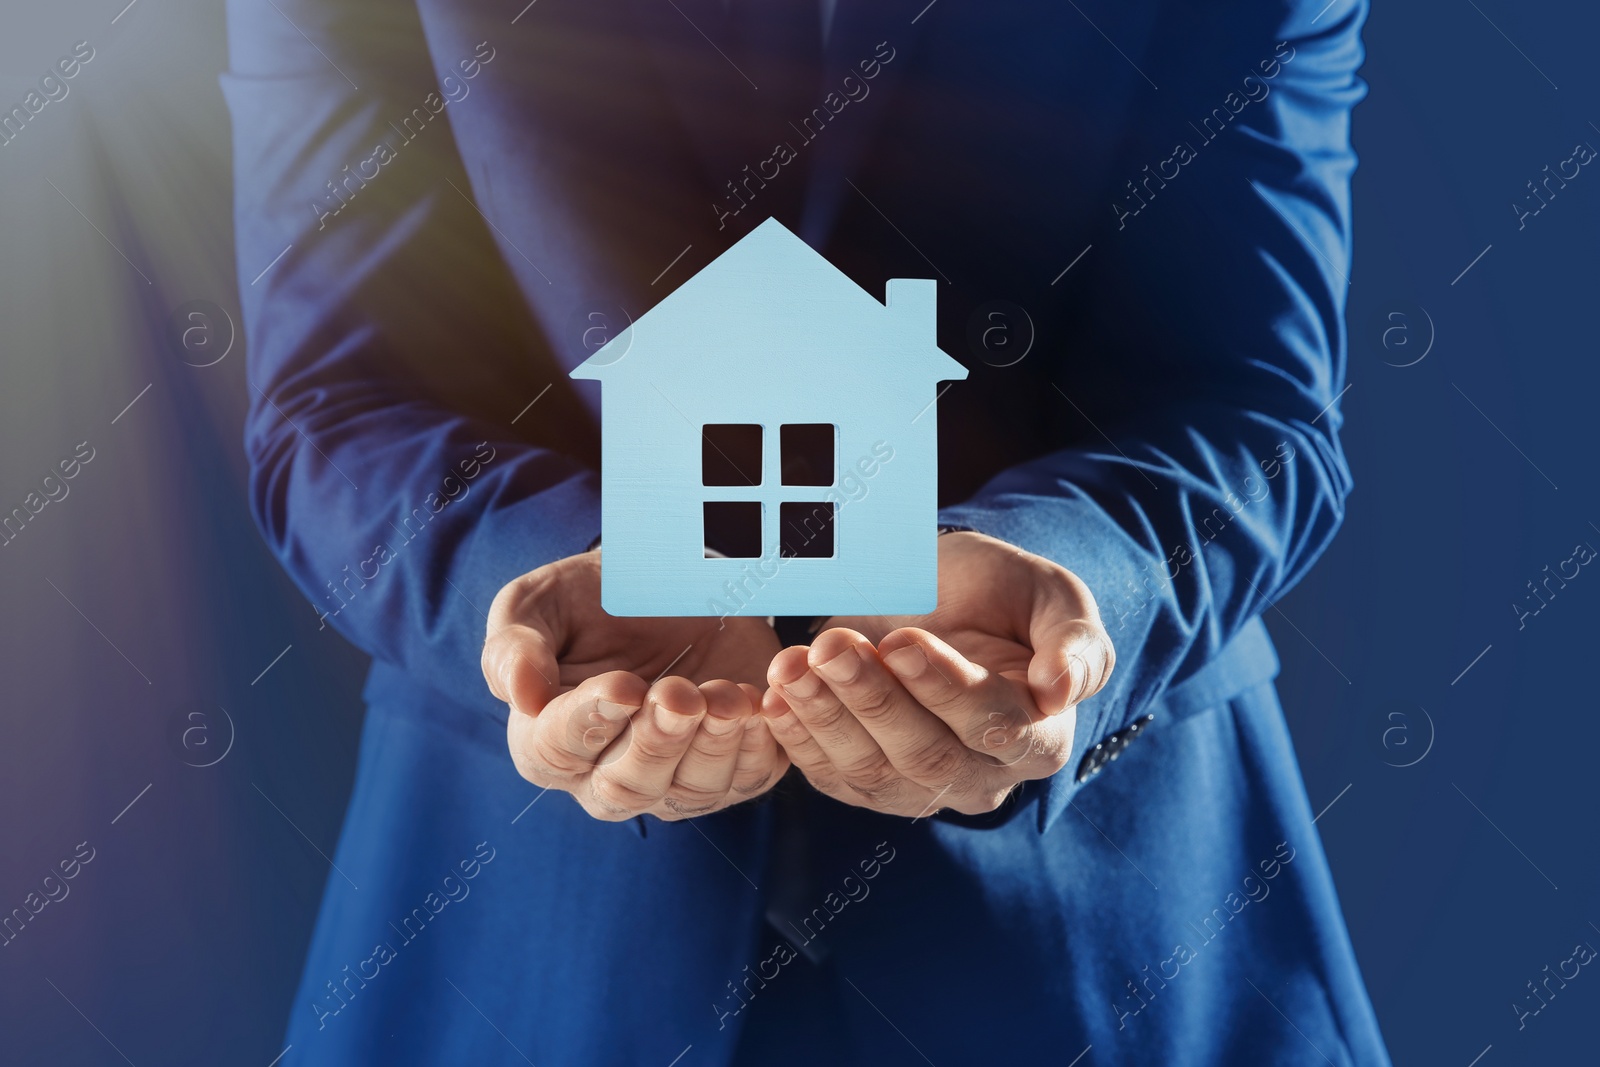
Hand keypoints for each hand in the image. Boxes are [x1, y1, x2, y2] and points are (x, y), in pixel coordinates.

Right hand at [482, 550, 789, 820]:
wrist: (667, 584)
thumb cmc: (590, 599)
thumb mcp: (538, 605)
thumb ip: (515, 647)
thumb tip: (519, 696)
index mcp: (546, 741)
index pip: (557, 751)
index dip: (589, 722)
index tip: (621, 686)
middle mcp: (605, 777)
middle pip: (626, 788)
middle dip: (657, 742)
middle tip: (677, 694)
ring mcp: (673, 781)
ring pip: (691, 792)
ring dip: (712, 746)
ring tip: (725, 696)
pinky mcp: (733, 769)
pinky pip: (748, 777)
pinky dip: (758, 746)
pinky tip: (758, 703)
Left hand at [760, 532, 1113, 817]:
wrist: (945, 598)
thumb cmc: (1005, 596)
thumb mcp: (1055, 599)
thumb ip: (1075, 644)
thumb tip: (1060, 691)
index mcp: (1040, 737)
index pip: (995, 726)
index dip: (945, 689)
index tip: (902, 643)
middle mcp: (982, 776)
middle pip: (927, 755)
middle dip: (873, 699)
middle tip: (833, 646)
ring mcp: (922, 788)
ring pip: (871, 770)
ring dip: (825, 716)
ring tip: (794, 665)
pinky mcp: (868, 784)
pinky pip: (831, 775)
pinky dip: (798, 738)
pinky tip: (775, 697)